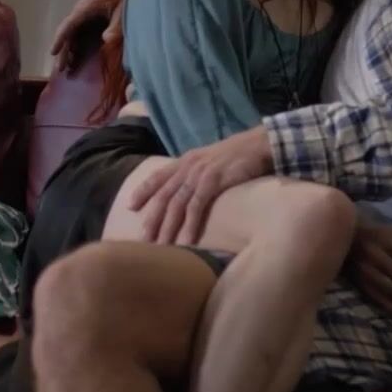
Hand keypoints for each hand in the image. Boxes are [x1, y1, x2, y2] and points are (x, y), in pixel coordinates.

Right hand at [49, 0, 128, 71]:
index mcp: (86, 8)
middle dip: (63, 51)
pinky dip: (76, 45)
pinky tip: (76, 57)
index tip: (53, 52)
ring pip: (72, 34)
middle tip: (61, 69)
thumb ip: (115, 26)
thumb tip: (107, 40)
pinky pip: (79, 33)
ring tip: (67, 67)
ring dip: (69, 50)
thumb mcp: (122, 12)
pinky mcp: (91, 17)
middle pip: (68, 32)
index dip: (60, 40)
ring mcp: (85, 14)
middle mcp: (81, 11)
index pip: (68, 25)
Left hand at [129, 126, 273, 245]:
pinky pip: (197, 206)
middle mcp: (189, 166)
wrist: (260, 144)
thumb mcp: (212, 160)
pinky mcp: (213, 181)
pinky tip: (187, 241)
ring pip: (177, 204)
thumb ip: (198, 173)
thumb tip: (191, 191)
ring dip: (168, 227)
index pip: (158, 176)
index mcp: (186, 160)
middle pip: (164, 195)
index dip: (143, 190)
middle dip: (152, 219)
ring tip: (161, 247)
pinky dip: (190, 225)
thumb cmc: (240, 155)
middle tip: (143, 240)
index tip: (130, 206)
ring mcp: (200, 173)